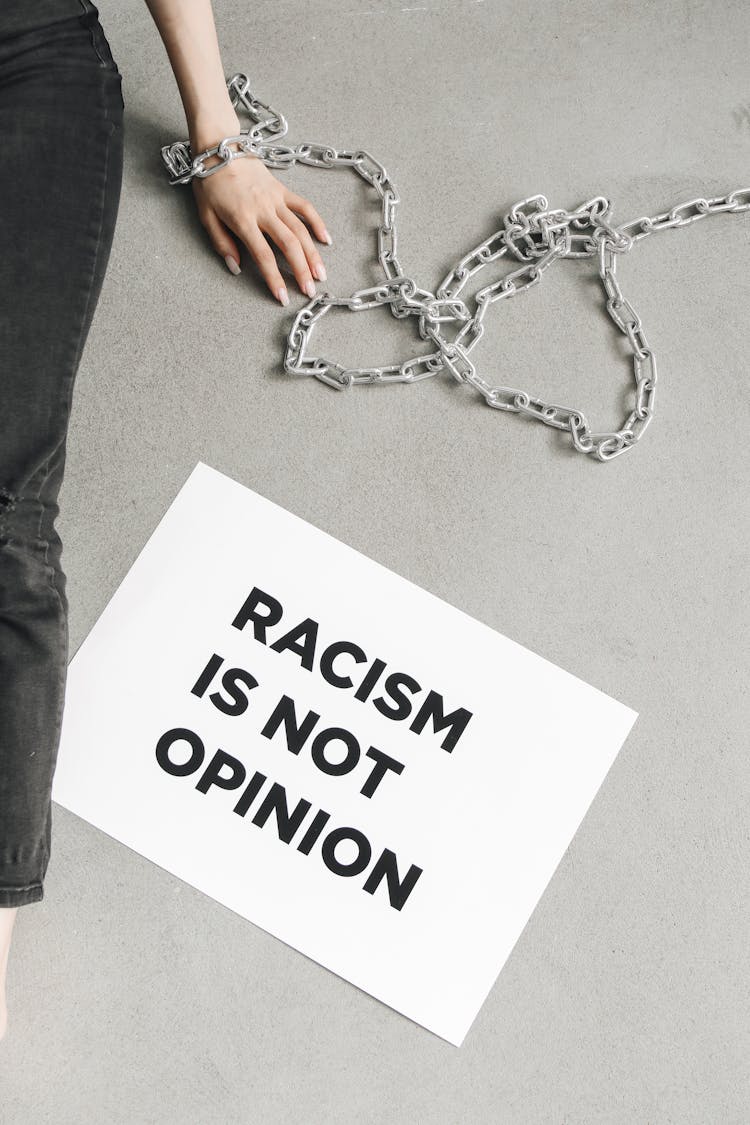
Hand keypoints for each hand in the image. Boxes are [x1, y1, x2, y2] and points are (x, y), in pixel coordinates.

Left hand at [190, 147, 331, 305]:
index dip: (274, 279)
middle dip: (301, 271)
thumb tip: (235, 267)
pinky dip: (317, 223)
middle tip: (310, 292)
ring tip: (321, 274)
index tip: (283, 297)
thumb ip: (221, 243)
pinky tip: (326, 240)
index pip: (263, 255)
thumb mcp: (206, 216)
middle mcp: (263, 209)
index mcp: (242, 219)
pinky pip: (305, 207)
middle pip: (288, 245)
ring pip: (301, 229)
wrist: (219, 148)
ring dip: (313, 254)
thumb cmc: (210, 183)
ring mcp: (276, 199)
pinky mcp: (283, 189)